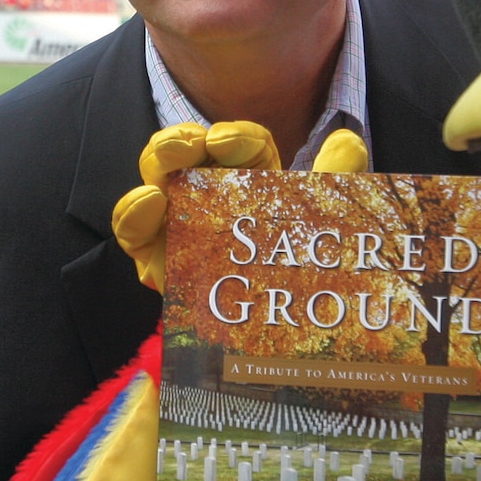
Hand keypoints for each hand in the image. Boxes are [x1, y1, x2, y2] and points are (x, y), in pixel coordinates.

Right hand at [111, 123, 368, 290]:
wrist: (282, 342)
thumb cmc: (303, 276)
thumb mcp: (325, 226)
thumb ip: (335, 180)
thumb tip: (347, 138)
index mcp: (254, 181)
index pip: (242, 148)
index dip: (238, 138)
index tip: (231, 141)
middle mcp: (211, 196)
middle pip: (189, 153)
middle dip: (185, 139)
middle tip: (193, 143)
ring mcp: (179, 225)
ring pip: (155, 180)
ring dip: (157, 163)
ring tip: (167, 160)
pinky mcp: (157, 260)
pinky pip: (134, 232)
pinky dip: (133, 214)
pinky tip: (149, 203)